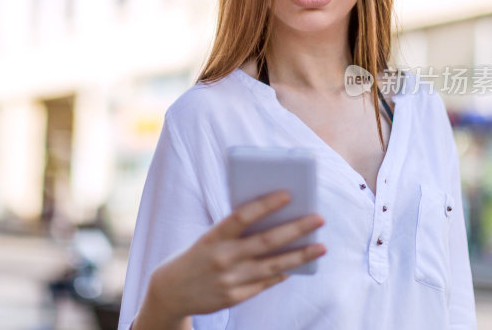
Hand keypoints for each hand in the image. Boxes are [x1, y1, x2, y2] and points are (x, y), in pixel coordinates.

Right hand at [143, 190, 325, 321]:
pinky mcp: (235, 297)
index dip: (265, 205)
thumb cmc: (195, 256)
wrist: (170, 291)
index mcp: (212, 238)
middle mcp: (222, 259)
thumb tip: (273, 222)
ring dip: (300, 255)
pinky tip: (298, 265)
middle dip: (296, 229)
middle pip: (266, 242)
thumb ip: (235, 232)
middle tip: (319, 218)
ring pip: (274, 266)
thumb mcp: (208, 239)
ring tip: (321, 246)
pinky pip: (265, 283)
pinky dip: (282, 273)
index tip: (288, 193)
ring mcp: (230, 280)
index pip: (242, 216)